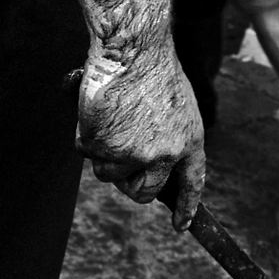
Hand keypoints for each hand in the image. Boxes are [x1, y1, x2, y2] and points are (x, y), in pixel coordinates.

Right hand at [76, 48, 205, 231]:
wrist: (133, 51)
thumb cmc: (153, 69)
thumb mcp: (176, 105)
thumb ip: (167, 135)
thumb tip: (150, 161)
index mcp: (190, 141)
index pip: (192, 182)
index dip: (186, 207)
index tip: (181, 226)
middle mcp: (165, 155)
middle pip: (143, 191)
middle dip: (129, 182)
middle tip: (121, 159)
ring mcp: (134, 155)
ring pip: (108, 172)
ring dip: (103, 151)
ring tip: (112, 117)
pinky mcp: (104, 148)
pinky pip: (86, 151)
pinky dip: (85, 132)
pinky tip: (98, 110)